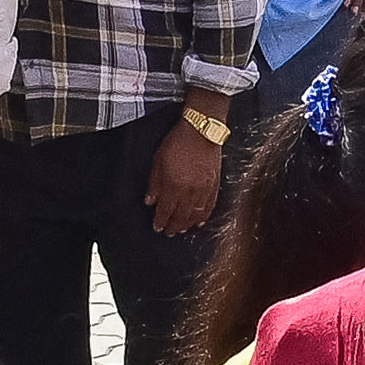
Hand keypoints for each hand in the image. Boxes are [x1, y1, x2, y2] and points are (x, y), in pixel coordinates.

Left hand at [148, 116, 227, 232]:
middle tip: (169, 232)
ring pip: (196, 214)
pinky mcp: (215, 185)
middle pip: (181, 216)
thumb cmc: (178, 142)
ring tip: (182, 229)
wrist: (201, 131)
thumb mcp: (158, 161)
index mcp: (174, 185)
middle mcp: (190, 191)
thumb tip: (150, 202)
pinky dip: (204, 216)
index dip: (161, 221)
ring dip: (188, 224)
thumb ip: (154, 184)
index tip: (158, 227)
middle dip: (174, 226)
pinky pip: (209, 206)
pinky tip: (199, 221)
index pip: (166, 210)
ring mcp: (204, 189)